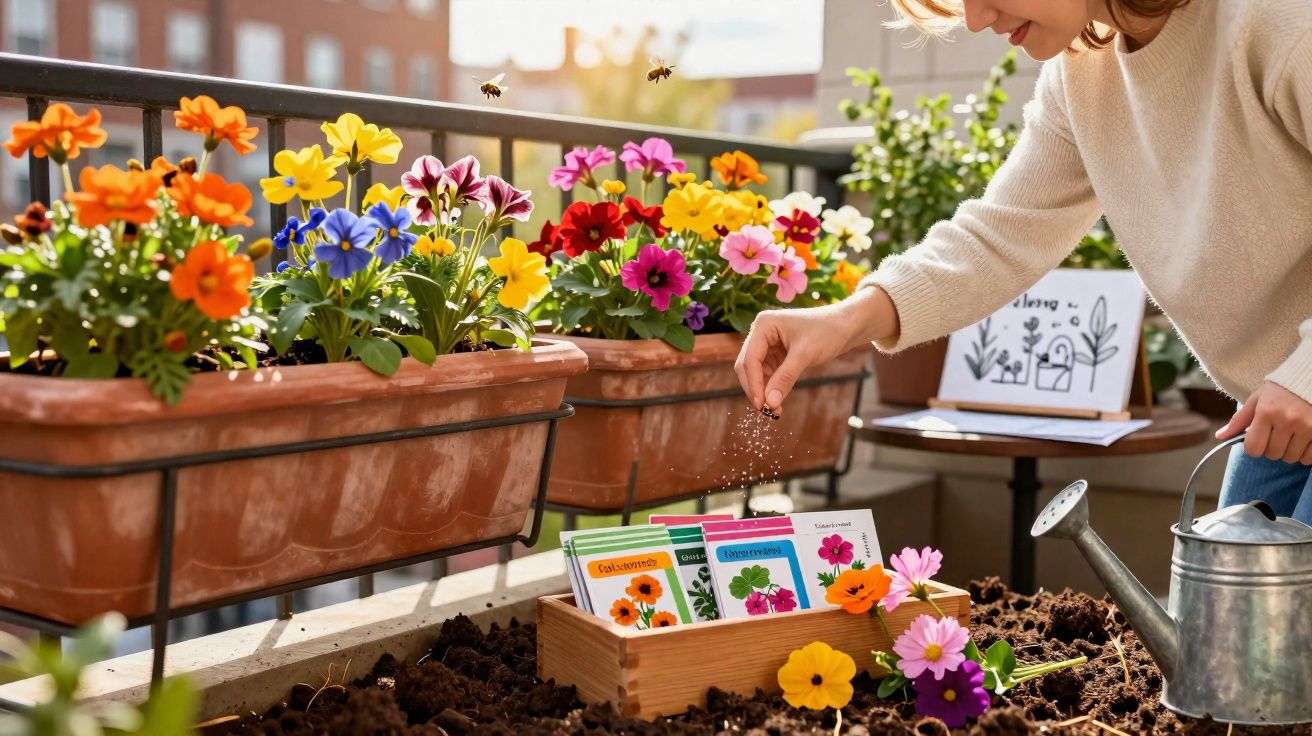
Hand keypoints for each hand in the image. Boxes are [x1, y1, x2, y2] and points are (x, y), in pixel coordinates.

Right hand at [734, 286, 896, 414]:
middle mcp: (762, 332)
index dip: (753, 383)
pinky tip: (778, 400)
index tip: (761, 404)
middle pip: (747, 366)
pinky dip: (771, 387)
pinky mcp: (777, 352)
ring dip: (763, 390)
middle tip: (765, 410)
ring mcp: (768, 342)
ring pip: (756, 372)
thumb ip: (785, 378)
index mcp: (763, 325)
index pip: (750, 359)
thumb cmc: (827, 332)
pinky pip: (768, 373)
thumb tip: (770, 403)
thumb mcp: (805, 355)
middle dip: (755, 388)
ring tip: (775, 408)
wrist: (846, 325)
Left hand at [1216, 381, 1311, 462]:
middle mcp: (1286, 420)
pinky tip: (1304, 440)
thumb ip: (1239, 420)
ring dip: (1289, 452)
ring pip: (1292, 458)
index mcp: (1266, 412)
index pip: (1253, 448)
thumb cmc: (1281, 390)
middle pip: (1273, 454)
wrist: (1310, 377)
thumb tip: (1220, 437)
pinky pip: (1309, 458)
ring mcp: (1307, 427)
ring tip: (1291, 436)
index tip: (1259, 440)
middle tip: (1277, 435)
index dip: (1254, 448)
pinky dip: (1305, 454)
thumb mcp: (1257, 399)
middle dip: (1272, 448)